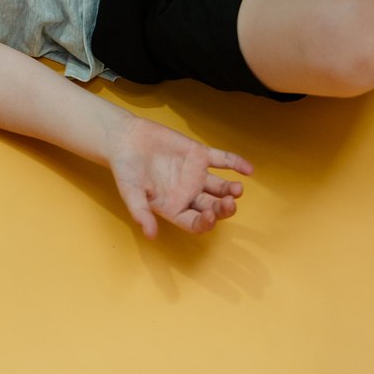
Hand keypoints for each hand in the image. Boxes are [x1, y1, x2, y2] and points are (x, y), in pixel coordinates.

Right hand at [107, 118, 252, 236]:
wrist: (125, 138)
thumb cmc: (125, 169)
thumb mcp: (130, 192)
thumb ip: (141, 212)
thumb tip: (150, 236)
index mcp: (174, 208)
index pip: (195, 222)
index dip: (205, 223)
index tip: (209, 216)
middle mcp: (188, 194)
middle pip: (212, 207)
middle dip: (223, 208)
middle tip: (229, 203)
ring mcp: (196, 174)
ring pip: (220, 187)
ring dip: (231, 190)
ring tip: (237, 189)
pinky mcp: (199, 155)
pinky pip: (222, 160)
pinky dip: (236, 163)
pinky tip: (248, 169)